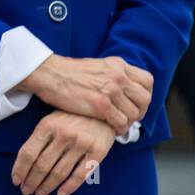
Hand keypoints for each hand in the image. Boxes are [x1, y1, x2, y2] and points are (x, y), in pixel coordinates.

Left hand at [12, 109, 114, 194]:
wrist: (102, 109)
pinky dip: (69, 187)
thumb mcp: (51, 119)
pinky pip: (80, 175)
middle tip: (26, 190)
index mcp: (47, 125)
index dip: (20, 169)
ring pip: (59, 172)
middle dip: (31, 181)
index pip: (28, 152)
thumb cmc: (71, 117)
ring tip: (39, 193)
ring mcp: (81, 144)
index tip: (15, 180)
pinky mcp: (97, 152)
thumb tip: (22, 163)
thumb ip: (39, 138)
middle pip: (42, 165)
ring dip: (46, 186)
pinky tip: (59, 194)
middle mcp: (64, 134)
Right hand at [19, 54, 153, 135]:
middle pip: (144, 98)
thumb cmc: (67, 72)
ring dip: (128, 122)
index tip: (136, 102)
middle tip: (130, 117)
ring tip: (119, 124)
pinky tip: (112, 129)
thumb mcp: (96, 66)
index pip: (147, 81)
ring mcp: (110, 90)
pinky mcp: (101, 105)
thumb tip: (124, 90)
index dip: (144, 94)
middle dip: (140, 111)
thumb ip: (112, 75)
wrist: (48, 74)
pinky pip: (121, 122)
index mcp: (117, 65)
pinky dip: (119, 129)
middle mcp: (118, 76)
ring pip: (134, 113)